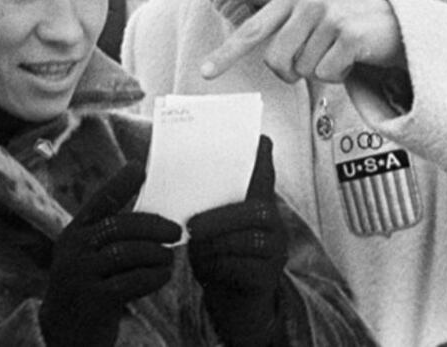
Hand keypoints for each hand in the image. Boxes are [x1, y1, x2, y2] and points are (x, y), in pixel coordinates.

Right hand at [40, 162, 181, 346]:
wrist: (65, 335)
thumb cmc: (89, 289)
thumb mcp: (90, 258)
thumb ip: (111, 237)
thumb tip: (154, 219)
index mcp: (73, 233)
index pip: (99, 202)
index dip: (119, 184)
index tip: (139, 168)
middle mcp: (73, 249)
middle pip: (121, 226)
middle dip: (154, 226)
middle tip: (176, 231)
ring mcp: (80, 273)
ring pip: (129, 252)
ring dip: (156, 253)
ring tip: (168, 258)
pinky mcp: (93, 298)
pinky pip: (132, 280)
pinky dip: (154, 276)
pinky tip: (162, 276)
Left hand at [188, 136, 288, 346]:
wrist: (232, 307)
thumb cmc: (217, 260)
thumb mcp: (208, 230)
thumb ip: (202, 207)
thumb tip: (172, 179)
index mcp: (256, 207)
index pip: (265, 177)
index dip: (262, 159)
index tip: (259, 139)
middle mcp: (273, 226)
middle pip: (259, 209)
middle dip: (222, 216)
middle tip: (193, 226)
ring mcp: (275, 253)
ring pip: (250, 239)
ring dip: (217, 242)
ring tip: (195, 247)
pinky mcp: (268, 278)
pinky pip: (245, 267)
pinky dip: (219, 266)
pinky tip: (204, 269)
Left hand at [201, 0, 404, 82]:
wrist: (391, 21)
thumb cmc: (339, 15)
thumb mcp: (299, 0)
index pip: (253, 31)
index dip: (227, 54)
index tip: (205, 73)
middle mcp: (308, 1)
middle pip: (276, 62)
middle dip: (292, 71)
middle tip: (314, 57)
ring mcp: (331, 16)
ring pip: (304, 71)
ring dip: (321, 71)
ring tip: (337, 51)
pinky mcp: (351, 35)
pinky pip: (327, 74)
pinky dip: (339, 75)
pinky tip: (351, 58)